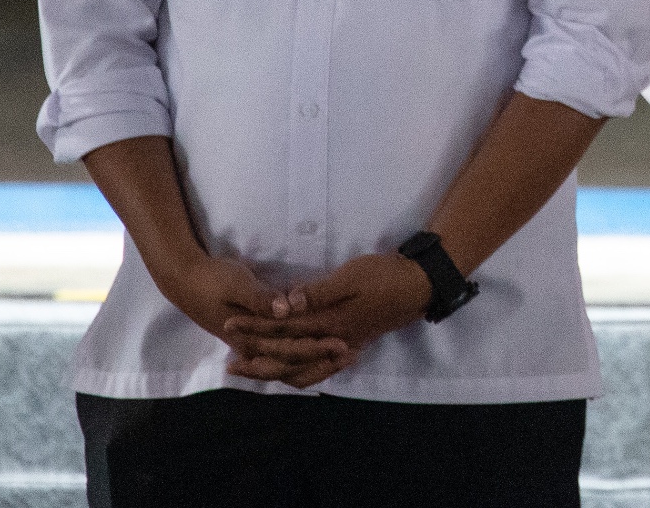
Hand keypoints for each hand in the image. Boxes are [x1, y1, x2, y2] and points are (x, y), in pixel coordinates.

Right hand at [154, 253, 350, 386]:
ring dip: (316, 363)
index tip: (342, 344)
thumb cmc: (213, 280)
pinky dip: (304, 357)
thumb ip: (261, 298)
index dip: (317, 349)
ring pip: (289, 367)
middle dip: (323, 361)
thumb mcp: (238, 283)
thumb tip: (285, 309)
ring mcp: (254, 346)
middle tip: (352, 352)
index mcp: (250, 339)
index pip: (289, 351)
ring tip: (346, 356)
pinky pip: (284, 356)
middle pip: (293, 366)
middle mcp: (253, 349)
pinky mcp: (257, 339)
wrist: (187, 281)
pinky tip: (324, 350)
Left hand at [223, 252, 431, 389]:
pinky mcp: (351, 345)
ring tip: (253, 371)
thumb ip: (318, 293)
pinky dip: (301, 374)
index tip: (230, 325)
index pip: (285, 328)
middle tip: (230, 364)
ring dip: (275, 373)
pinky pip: (320, 369)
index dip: (256, 327)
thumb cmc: (386, 276)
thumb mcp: (351, 276)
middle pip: (289, 357)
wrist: (419, 286)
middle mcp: (333, 342)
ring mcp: (343, 347)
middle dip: (258, 357)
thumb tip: (286, 303)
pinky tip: (291, 371)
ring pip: (304, 371)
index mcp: (330, 323)